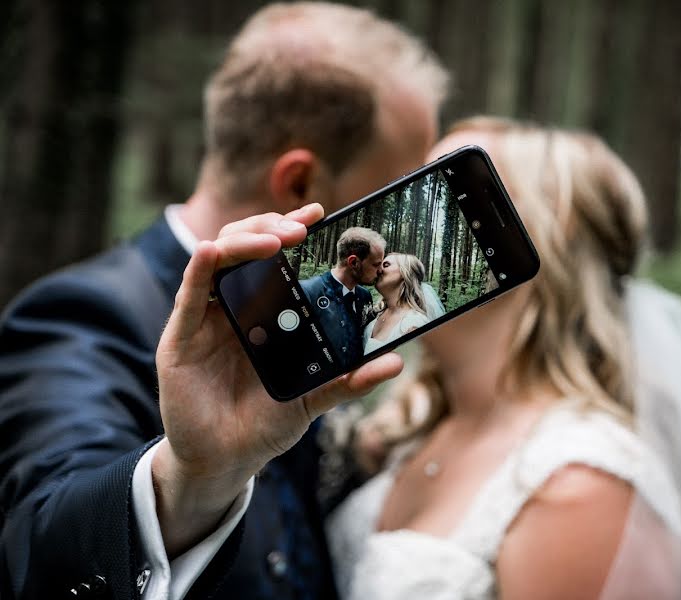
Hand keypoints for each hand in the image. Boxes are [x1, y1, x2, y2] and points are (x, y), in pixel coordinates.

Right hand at [153, 205, 402, 554]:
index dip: (291, 229)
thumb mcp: (312, 398)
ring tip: (273, 239)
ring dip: (243, 241)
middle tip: (300, 230)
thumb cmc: (266, 423)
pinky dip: (199, 270)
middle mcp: (233, 306)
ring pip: (216, 260)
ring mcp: (204, 319)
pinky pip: (188, 296)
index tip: (319, 214)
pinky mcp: (180, 338)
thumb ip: (348, 380)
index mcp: (263, 310)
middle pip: (244, 247)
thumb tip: (395, 363)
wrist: (228, 461)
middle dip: (271, 228)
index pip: (274, 257)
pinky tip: (210, 252)